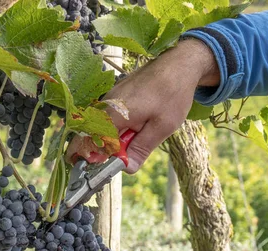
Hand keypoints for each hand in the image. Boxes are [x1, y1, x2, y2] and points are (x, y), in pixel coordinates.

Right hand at [66, 38, 219, 173]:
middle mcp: (105, 105)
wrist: (178, 63)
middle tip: (129, 156)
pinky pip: (109, 119)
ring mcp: (108, 100)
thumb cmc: (172, 93)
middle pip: (93, 136)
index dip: (94, 158)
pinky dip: (119, 129)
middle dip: (107, 151)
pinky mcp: (114, 97)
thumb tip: (126, 169)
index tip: (107, 168)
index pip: (89, 142)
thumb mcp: (162, 127)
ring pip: (102, 128)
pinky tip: (137, 127)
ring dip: (115, 140)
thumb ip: (141, 149)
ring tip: (137, 137)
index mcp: (113, 114)